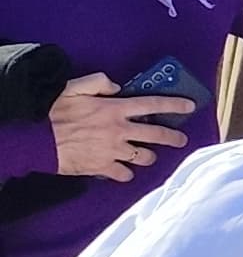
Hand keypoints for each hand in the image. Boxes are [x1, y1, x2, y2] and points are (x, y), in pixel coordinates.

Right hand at [46, 76, 189, 180]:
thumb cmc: (55, 112)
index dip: (174, 105)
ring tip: (150, 155)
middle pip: (157, 135)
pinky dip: (126, 173)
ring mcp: (113, 151)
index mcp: (115, 109)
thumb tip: (116, 85)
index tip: (191, 106)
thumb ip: (98, 82)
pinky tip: (125, 171)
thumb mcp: (75, 87)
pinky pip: (123, 174)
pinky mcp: (103, 167)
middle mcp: (120, 130)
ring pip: (144, 156)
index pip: (152, 105)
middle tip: (182, 140)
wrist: (38, 140)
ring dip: (149, 156)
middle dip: (173, 137)